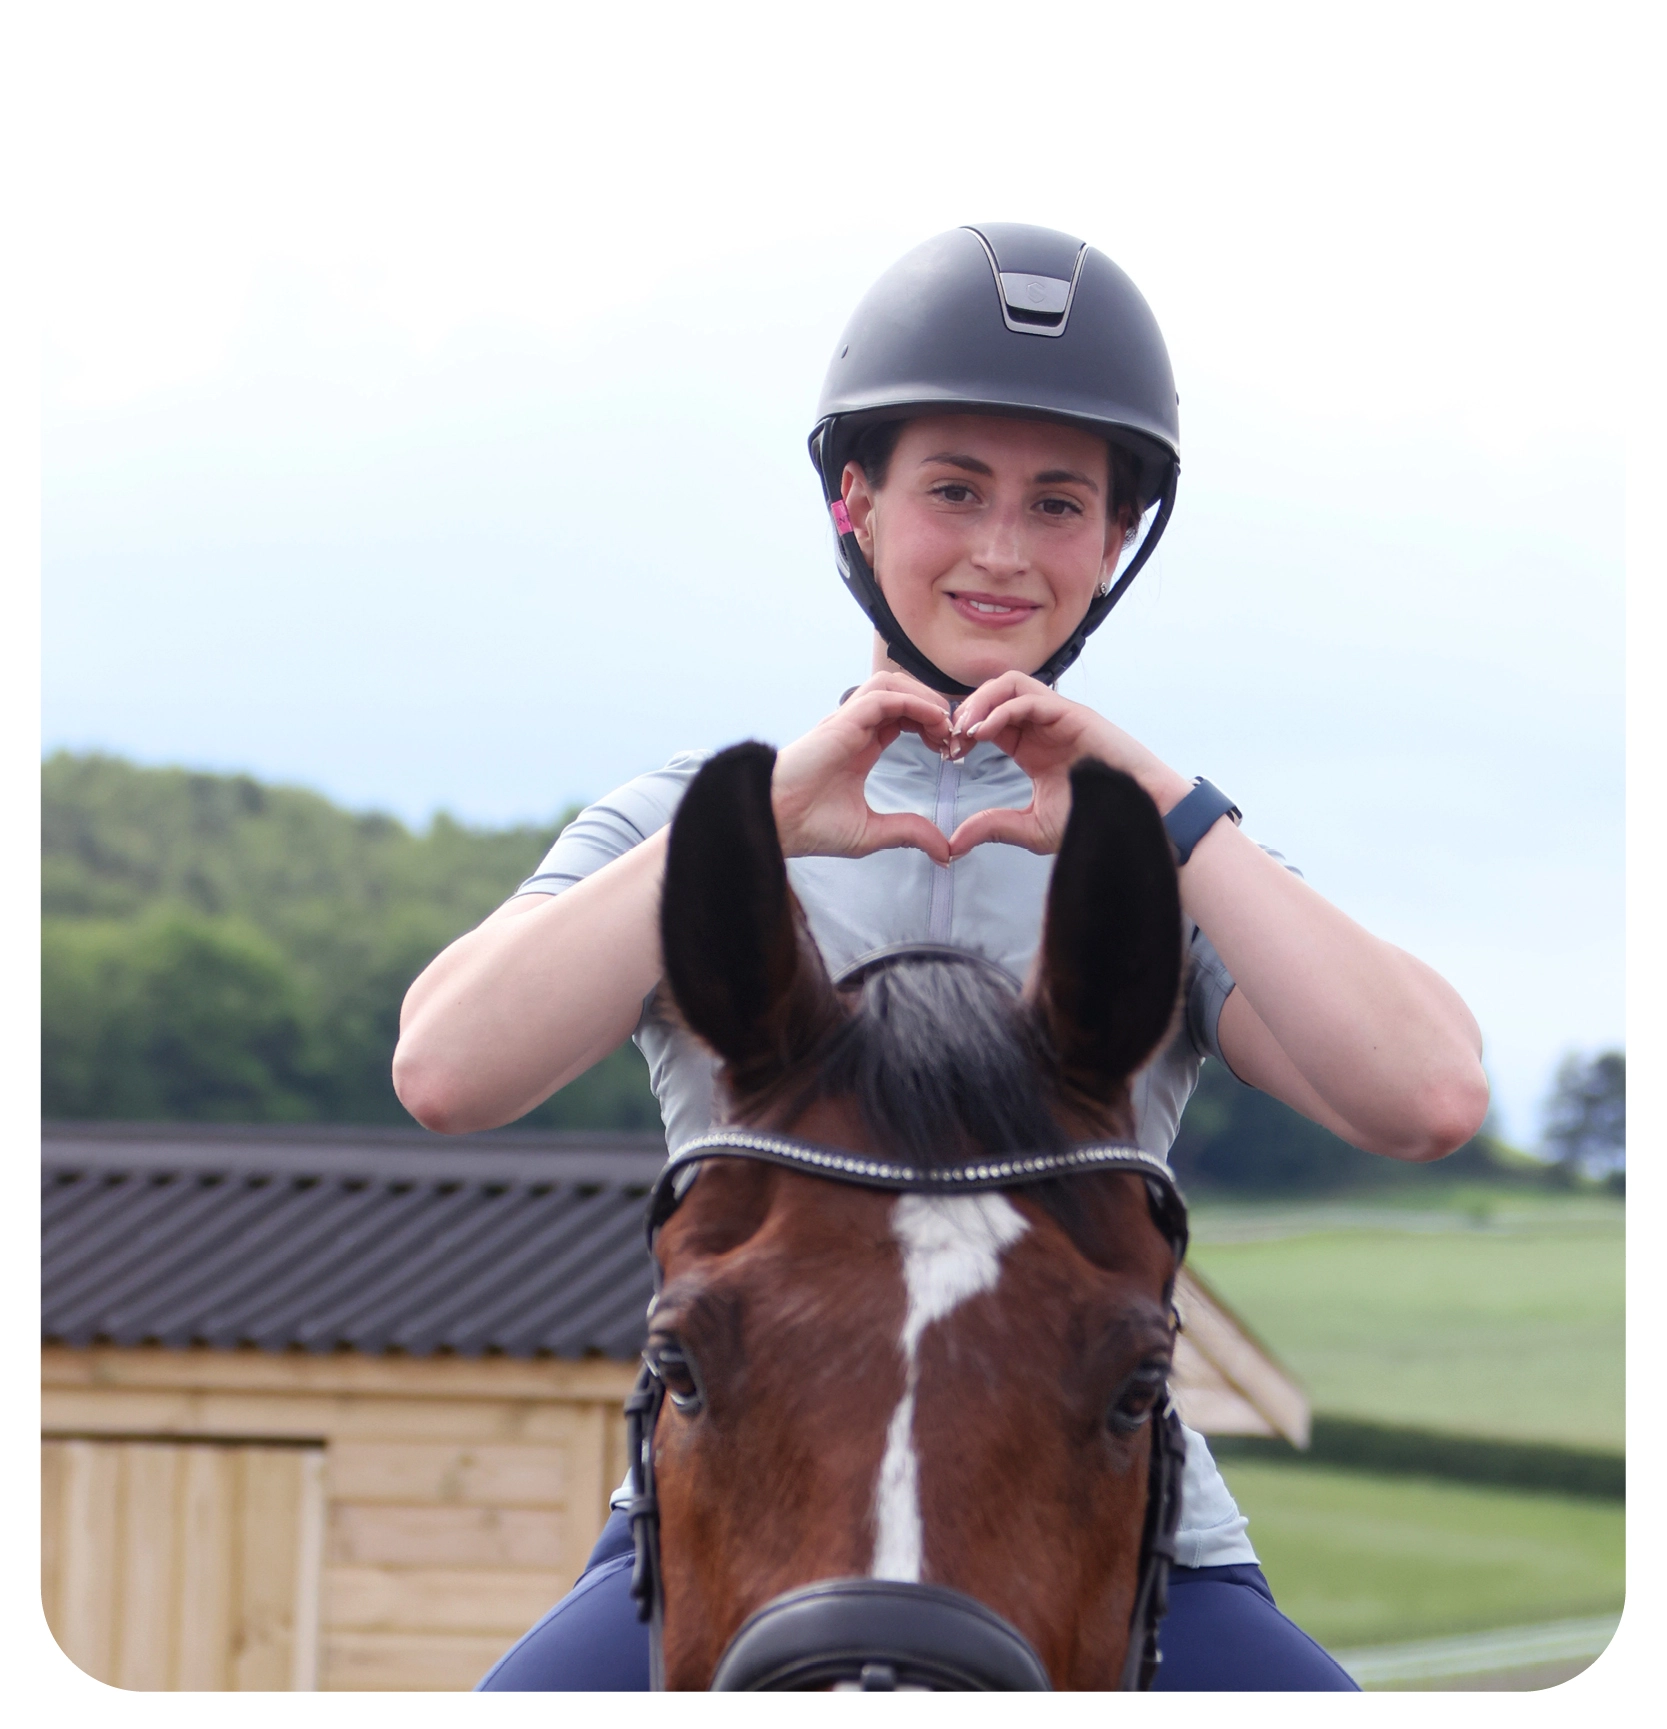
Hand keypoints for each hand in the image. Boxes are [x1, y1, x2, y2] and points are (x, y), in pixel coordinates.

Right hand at [772, 673, 956, 862]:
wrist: (775, 822)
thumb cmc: (810, 826)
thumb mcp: (871, 833)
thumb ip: (908, 833)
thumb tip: (945, 852)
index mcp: (860, 746)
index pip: (903, 716)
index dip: (932, 725)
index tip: (950, 751)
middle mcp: (855, 727)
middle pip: (902, 693)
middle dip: (934, 707)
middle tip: (956, 737)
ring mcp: (847, 720)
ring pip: (893, 684)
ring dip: (925, 698)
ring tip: (947, 726)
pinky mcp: (842, 721)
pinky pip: (884, 696)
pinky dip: (914, 703)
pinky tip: (934, 723)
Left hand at [944, 674, 1190, 856]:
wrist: (1138, 818)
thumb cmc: (1096, 819)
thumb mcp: (1032, 827)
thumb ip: (994, 827)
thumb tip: (953, 843)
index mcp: (1030, 744)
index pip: (989, 718)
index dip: (964, 729)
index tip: (949, 753)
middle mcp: (1042, 724)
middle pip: (995, 693)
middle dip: (967, 709)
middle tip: (950, 737)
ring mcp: (1058, 715)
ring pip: (1010, 684)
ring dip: (981, 701)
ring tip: (964, 730)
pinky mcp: (1072, 713)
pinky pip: (1028, 697)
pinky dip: (1000, 709)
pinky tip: (983, 733)